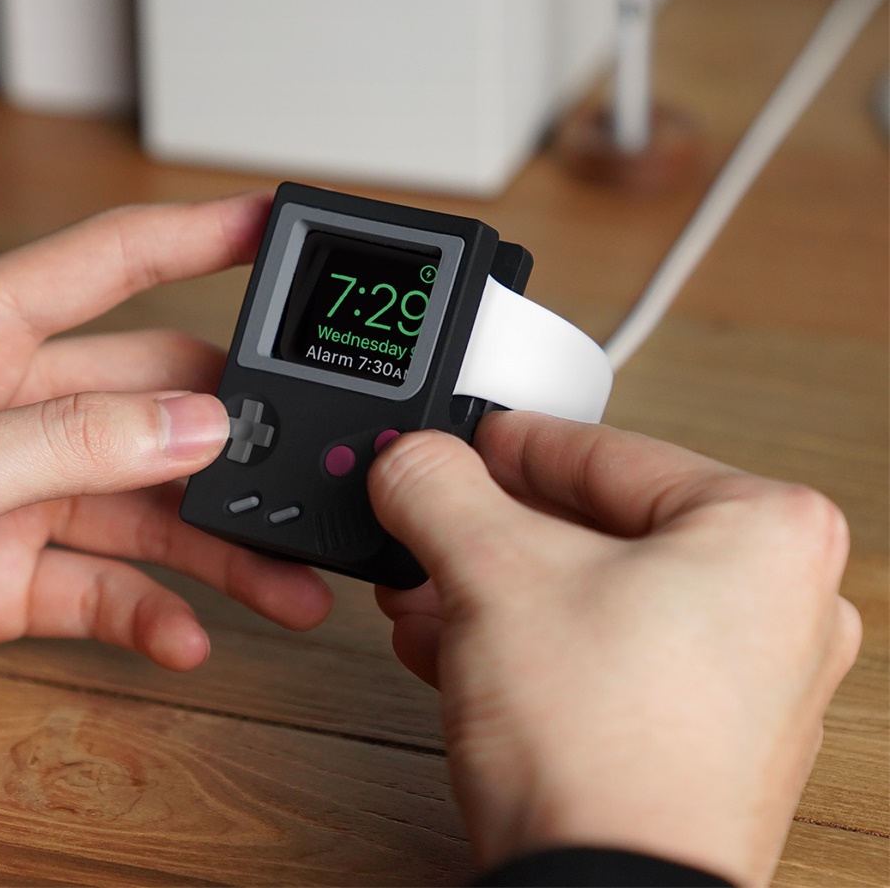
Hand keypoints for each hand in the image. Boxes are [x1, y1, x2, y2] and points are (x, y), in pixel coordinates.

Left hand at [0, 193, 332, 688]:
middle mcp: (1, 408)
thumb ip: (71, 442)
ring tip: (280, 584)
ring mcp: (6, 493)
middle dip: (233, 436)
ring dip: (214, 549)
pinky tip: (186, 637)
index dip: (199, 235)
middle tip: (297, 466)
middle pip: (153, 399)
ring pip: (141, 506)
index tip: (272, 224)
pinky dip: (146, 613)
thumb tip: (195, 424)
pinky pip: (97, 586)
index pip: (110, 261)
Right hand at [369, 412, 860, 886]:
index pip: (607, 452)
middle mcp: (782, 605)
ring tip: (430, 590)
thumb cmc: (598, 752)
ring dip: (500, 589)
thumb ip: (439, 487)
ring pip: (594, 596)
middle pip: (597, 529)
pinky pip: (606, 654)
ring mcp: (751, 680)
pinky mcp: (709, 739)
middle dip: (494, 532)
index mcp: (769, 532)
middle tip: (437, 520)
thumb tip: (412, 460)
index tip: (466, 443)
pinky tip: (461, 647)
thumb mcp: (491, 572)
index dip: (514, 443)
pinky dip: (533, 641)